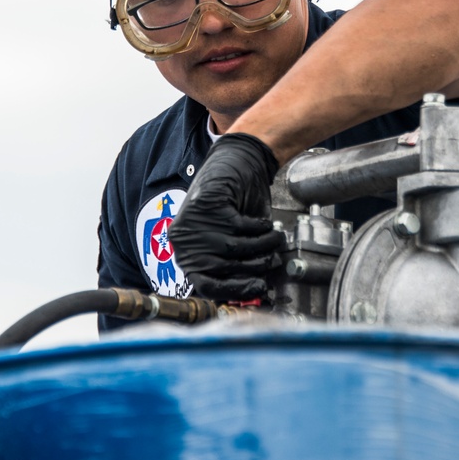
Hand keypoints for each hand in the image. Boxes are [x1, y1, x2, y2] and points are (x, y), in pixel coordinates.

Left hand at [168, 133, 285, 301]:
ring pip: (235, 248)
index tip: (257, 289)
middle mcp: (184, 240)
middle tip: (272, 261)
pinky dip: (258, 227)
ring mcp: (193, 222)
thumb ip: (236, 266)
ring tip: (274, 240)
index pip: (205, 285)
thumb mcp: (232, 242)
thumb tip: (253, 294)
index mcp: (186, 254)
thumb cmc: (236, 208)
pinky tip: (263, 222)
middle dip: (255, 267)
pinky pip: (241, 228)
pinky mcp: (206, 204)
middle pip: (223, 268)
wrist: (237, 164)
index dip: (234, 290)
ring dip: (262, 246)